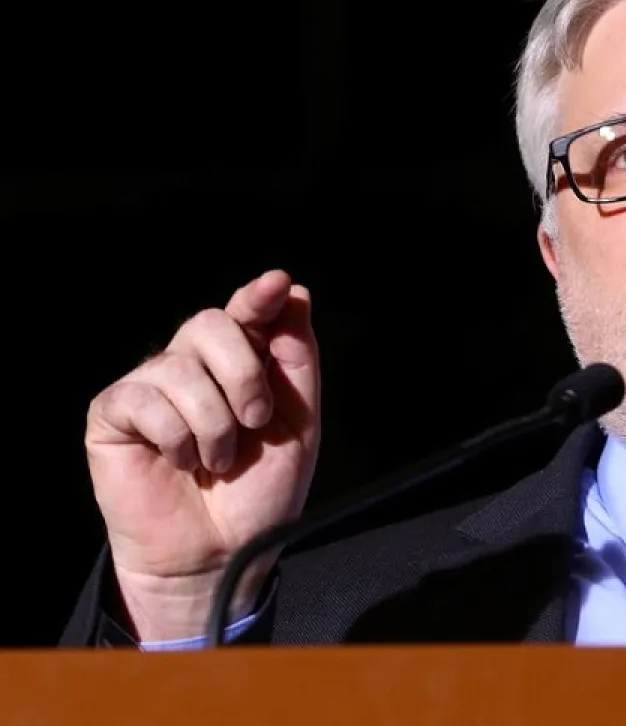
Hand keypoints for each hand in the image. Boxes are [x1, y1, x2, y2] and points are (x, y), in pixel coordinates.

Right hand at [84, 269, 320, 640]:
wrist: (221, 552)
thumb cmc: (258, 494)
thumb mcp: (299, 424)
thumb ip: (296, 360)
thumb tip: (293, 294)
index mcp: (240, 363)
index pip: (247, 312)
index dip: (259, 296)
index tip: (276, 285)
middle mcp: (193, 366)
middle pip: (211, 323)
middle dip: (244, 372)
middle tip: (255, 420)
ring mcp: (151, 386)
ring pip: (181, 366)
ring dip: (213, 421)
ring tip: (216, 460)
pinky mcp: (113, 414)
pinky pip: (144, 398)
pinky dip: (175, 435)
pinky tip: (178, 461)